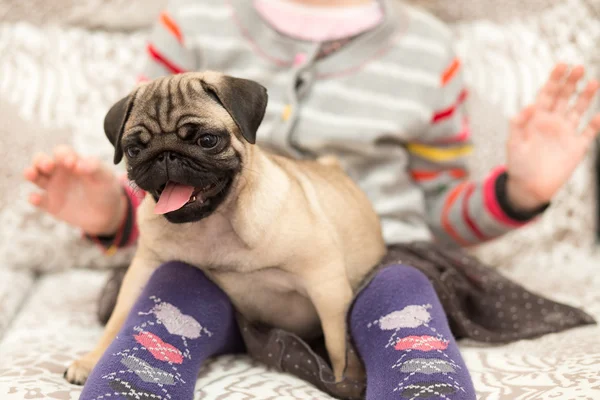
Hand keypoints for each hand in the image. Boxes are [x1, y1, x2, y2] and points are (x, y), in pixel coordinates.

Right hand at [23, 145, 126, 235]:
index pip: (61, 152)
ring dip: (30, 173)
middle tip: (49, 166)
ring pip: (35, 177)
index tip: (71, 162)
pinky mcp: (50, 204)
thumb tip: (79, 164)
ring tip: (31, 174)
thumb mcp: (105, 177)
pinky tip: (36, 198)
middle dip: (40, 160)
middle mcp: (58, 172)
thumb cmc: (106, 189)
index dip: (63, 154)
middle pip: (41, 161)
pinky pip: (38, 200)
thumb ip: (94, 167)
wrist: (108, 213)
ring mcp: (53, 188)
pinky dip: (34, 198)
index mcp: (71, 161)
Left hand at [506, 64, 599, 210]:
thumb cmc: (518, 165)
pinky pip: (588, 132)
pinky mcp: (576, 147)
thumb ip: (518, 124)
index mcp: (536, 119)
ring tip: (593, 82)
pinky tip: (599, 115)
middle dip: (571, 82)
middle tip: (579, 67)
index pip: (547, 94)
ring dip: (586, 97)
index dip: (554, 79)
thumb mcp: (513, 143)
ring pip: (578, 110)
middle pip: (564, 97)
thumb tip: (530, 105)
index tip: (562, 64)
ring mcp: (565, 133)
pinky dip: (595, 124)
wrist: (529, 187)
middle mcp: (552, 123)